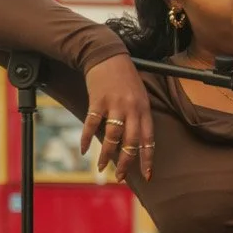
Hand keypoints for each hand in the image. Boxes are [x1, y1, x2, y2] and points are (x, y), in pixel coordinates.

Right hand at [81, 58, 153, 180]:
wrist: (107, 55)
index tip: (147, 175)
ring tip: (101, 167)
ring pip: (112, 137)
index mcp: (144, 109)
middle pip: (130, 142)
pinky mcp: (98, 101)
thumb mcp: (139, 95)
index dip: (147, 159)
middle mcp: (132, 109)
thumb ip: (138, 117)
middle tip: (119, 176)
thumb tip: (135, 142)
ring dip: (106, 155)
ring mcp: (115, 105)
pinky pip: (92, 125)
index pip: (148, 139)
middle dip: (125, 162)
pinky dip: (87, 139)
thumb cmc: (125, 77)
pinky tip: (85, 150)